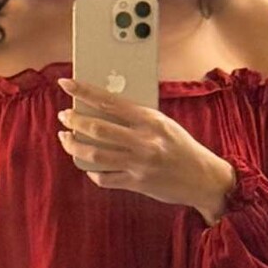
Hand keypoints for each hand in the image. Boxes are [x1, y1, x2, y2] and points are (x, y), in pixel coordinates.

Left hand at [57, 76, 235, 221]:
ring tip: (66, 138)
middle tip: (64, 116)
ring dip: (74, 146)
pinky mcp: (137, 183)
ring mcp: (139, 164)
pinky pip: (105, 178)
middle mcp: (144, 141)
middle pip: (97, 128)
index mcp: (150, 120)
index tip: (66, 84)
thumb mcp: (163, 124)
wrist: (203, 178)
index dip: (84, 92)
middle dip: (74, 121)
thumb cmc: (181, 147)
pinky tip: (88, 166)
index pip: (110, 101)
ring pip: (95, 154)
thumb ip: (137, 118)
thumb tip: (104, 108)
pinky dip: (92, 172)